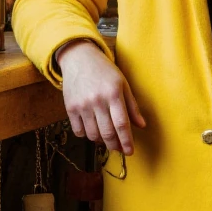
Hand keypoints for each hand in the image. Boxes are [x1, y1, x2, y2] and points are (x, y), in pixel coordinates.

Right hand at [56, 39, 145, 153]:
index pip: (122, 124)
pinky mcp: (70, 108)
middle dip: (115, 146)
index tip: (130, 151)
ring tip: (107, 138)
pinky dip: (87, 135)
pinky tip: (93, 130)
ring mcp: (82, 105)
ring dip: (101, 141)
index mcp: (113, 94)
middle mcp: (97, 100)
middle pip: (107, 133)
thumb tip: (141, 125)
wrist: (79, 58)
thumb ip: (132, 106)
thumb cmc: (105, 71)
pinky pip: (79, 131)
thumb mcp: (123, 83)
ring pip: (93, 135)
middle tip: (119, 149)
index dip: (127, 141)